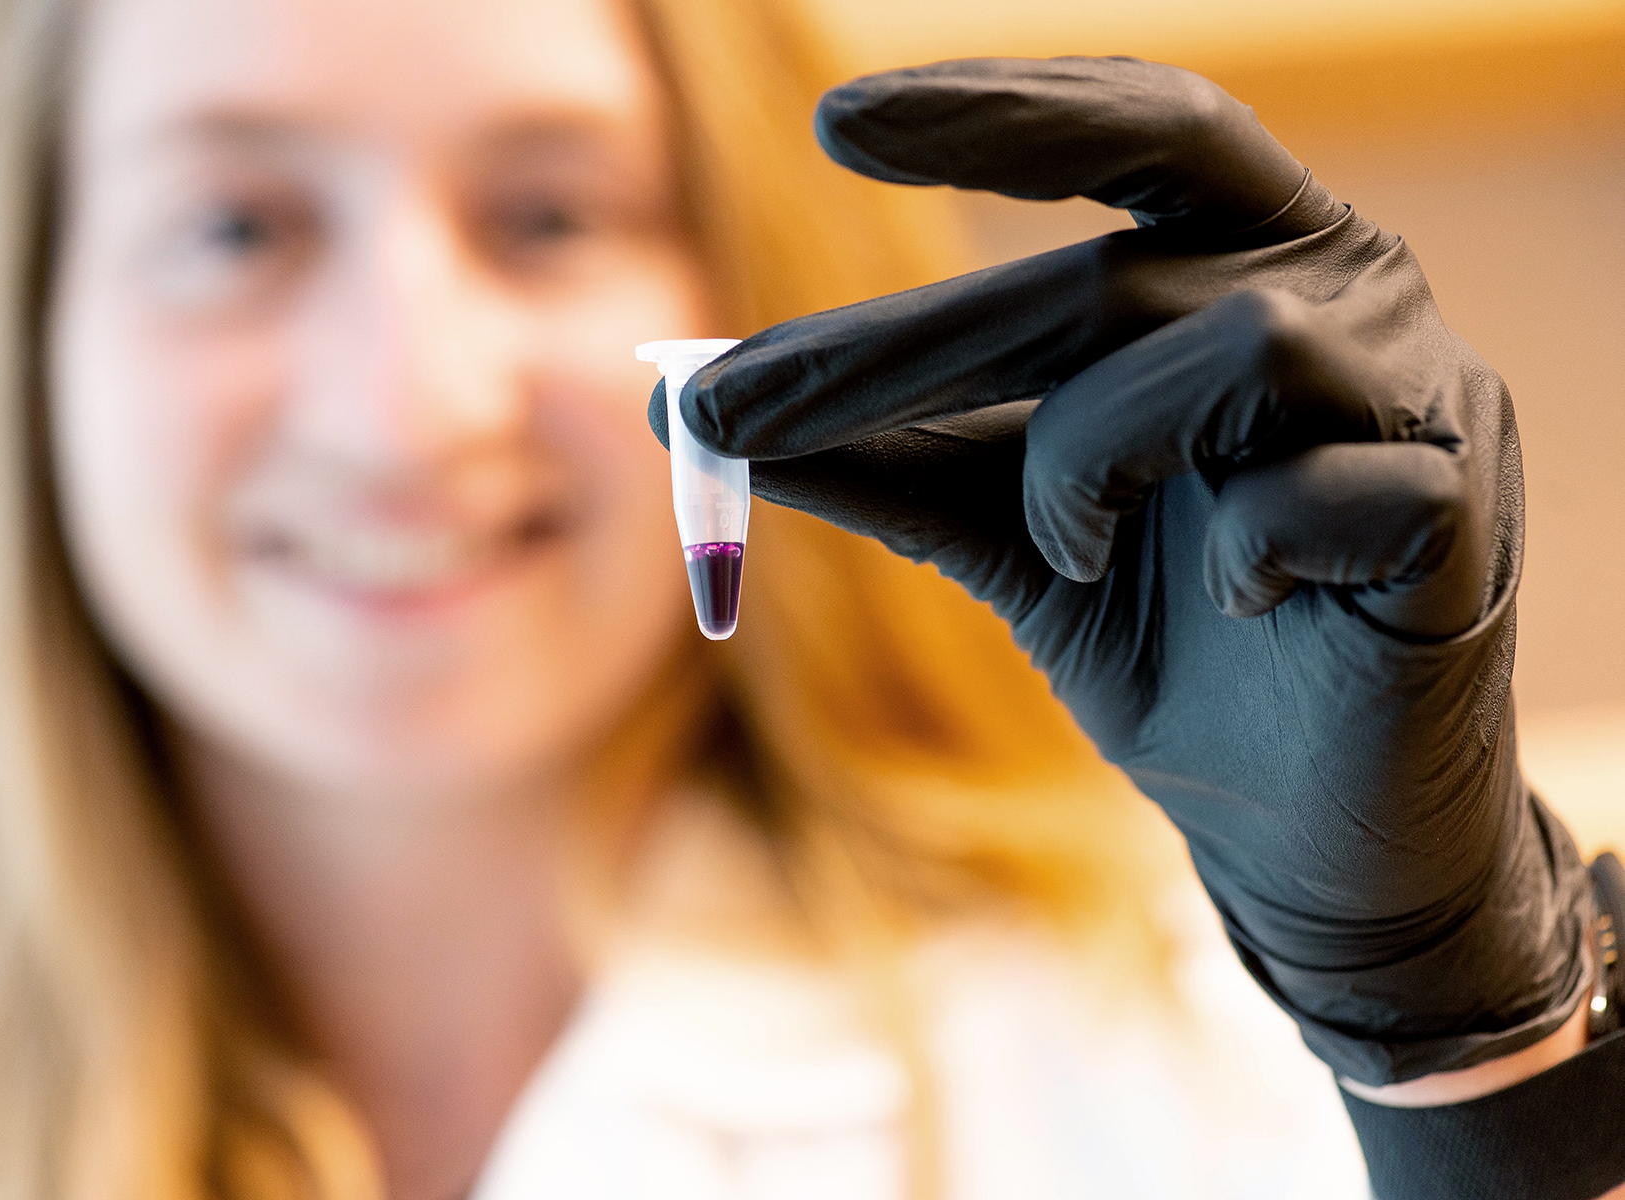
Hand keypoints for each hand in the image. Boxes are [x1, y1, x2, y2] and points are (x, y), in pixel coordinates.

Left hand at [650, 57, 1592, 1084]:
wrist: (1291, 819)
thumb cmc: (1156, 637)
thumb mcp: (996, 530)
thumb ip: (872, 454)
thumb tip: (682, 404)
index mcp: (1239, 259)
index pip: (1135, 132)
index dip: (1000, 113)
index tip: (838, 126)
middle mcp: (1340, 290)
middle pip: (1117, 265)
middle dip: (909, 341)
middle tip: (730, 408)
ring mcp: (1417, 391)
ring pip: (1231, 344)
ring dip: (1091, 462)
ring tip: (1073, 549)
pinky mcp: (1455, 512)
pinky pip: (1321, 491)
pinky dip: (1239, 550)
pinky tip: (1238, 598)